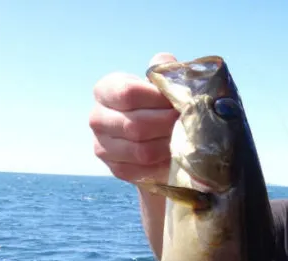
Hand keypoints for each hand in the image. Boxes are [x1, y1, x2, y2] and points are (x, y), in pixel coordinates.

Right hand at [89, 53, 178, 183]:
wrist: (154, 139)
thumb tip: (164, 61)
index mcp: (105, 90)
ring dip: (169, 147)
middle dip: (168, 125)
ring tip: (186, 140)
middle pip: (136, 125)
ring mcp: (102, 146)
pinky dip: (164, 165)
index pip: (128, 93)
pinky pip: (143, 170)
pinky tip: (176, 157)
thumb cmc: (159, 106)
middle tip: (190, 125)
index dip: (159, 99)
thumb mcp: (161, 85)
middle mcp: (97, 118)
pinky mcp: (116, 169)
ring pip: (141, 151)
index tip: (181, 102)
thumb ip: (163, 71)